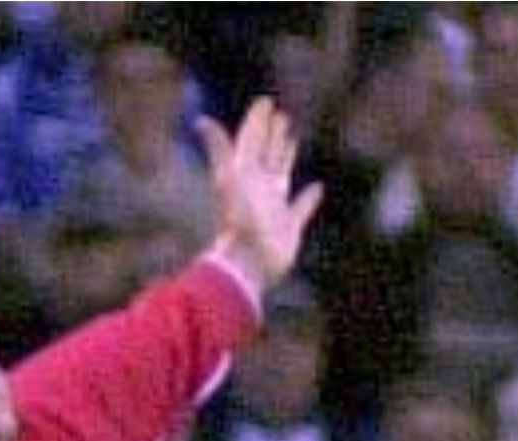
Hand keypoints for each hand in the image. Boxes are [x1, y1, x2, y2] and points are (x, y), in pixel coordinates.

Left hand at [195, 98, 323, 292]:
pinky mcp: (289, 225)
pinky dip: (309, 197)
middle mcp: (258, 187)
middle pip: (266, 153)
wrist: (248, 261)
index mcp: (244, 173)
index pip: (251, 140)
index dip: (257, 121)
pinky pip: (301, 207)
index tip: (265, 101)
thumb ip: (218, 148)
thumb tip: (200, 119)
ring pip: (281, 173)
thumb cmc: (238, 220)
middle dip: (272, 134)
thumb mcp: (227, 178)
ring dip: (286, 156)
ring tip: (292, 139)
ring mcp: (273, 206)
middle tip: (281, 115)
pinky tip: (317, 186)